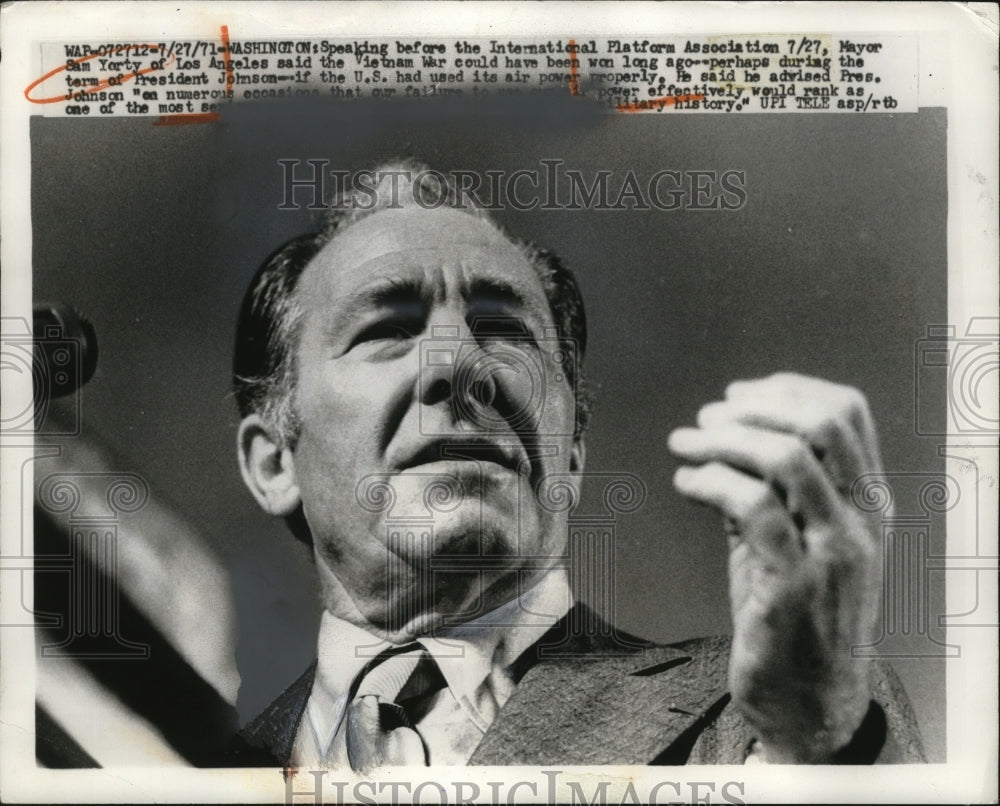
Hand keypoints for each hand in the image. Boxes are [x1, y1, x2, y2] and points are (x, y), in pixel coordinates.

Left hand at [667, 373, 884, 762]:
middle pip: (822, 423)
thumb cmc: (795, 619)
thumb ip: (773, 492)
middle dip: (754, 406)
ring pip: (786, 457)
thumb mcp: (794, 543)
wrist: (808, 705)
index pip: (848, 414)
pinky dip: (708, 480)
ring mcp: (832, 552)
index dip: (787, 389)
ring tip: (684, 442)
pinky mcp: (793, 583)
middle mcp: (860, 522)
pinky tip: (685, 483)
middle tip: (708, 416)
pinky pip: (750, 505)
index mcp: (867, 505)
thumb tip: (725, 439)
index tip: (738, 394)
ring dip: (722, 438)